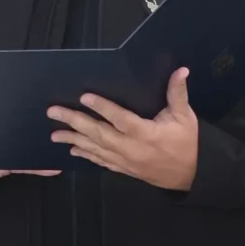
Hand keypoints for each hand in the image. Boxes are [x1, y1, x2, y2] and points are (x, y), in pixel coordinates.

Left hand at [49, 68, 199, 190]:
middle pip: (99, 134)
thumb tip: (181, 70)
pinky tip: (72, 149)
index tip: (85, 97)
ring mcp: (125, 161)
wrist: (190, 175)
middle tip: (54, 112)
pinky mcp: (123, 169)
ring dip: (73, 140)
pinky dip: (86, 155)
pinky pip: (101, 161)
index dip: (103, 108)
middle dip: (75, 122)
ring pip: (95, 149)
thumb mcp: (185, 117)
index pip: (120, 119)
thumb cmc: (186, 143)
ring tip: (54, 134)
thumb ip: (178, 93)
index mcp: (146, 133)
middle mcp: (131, 148)